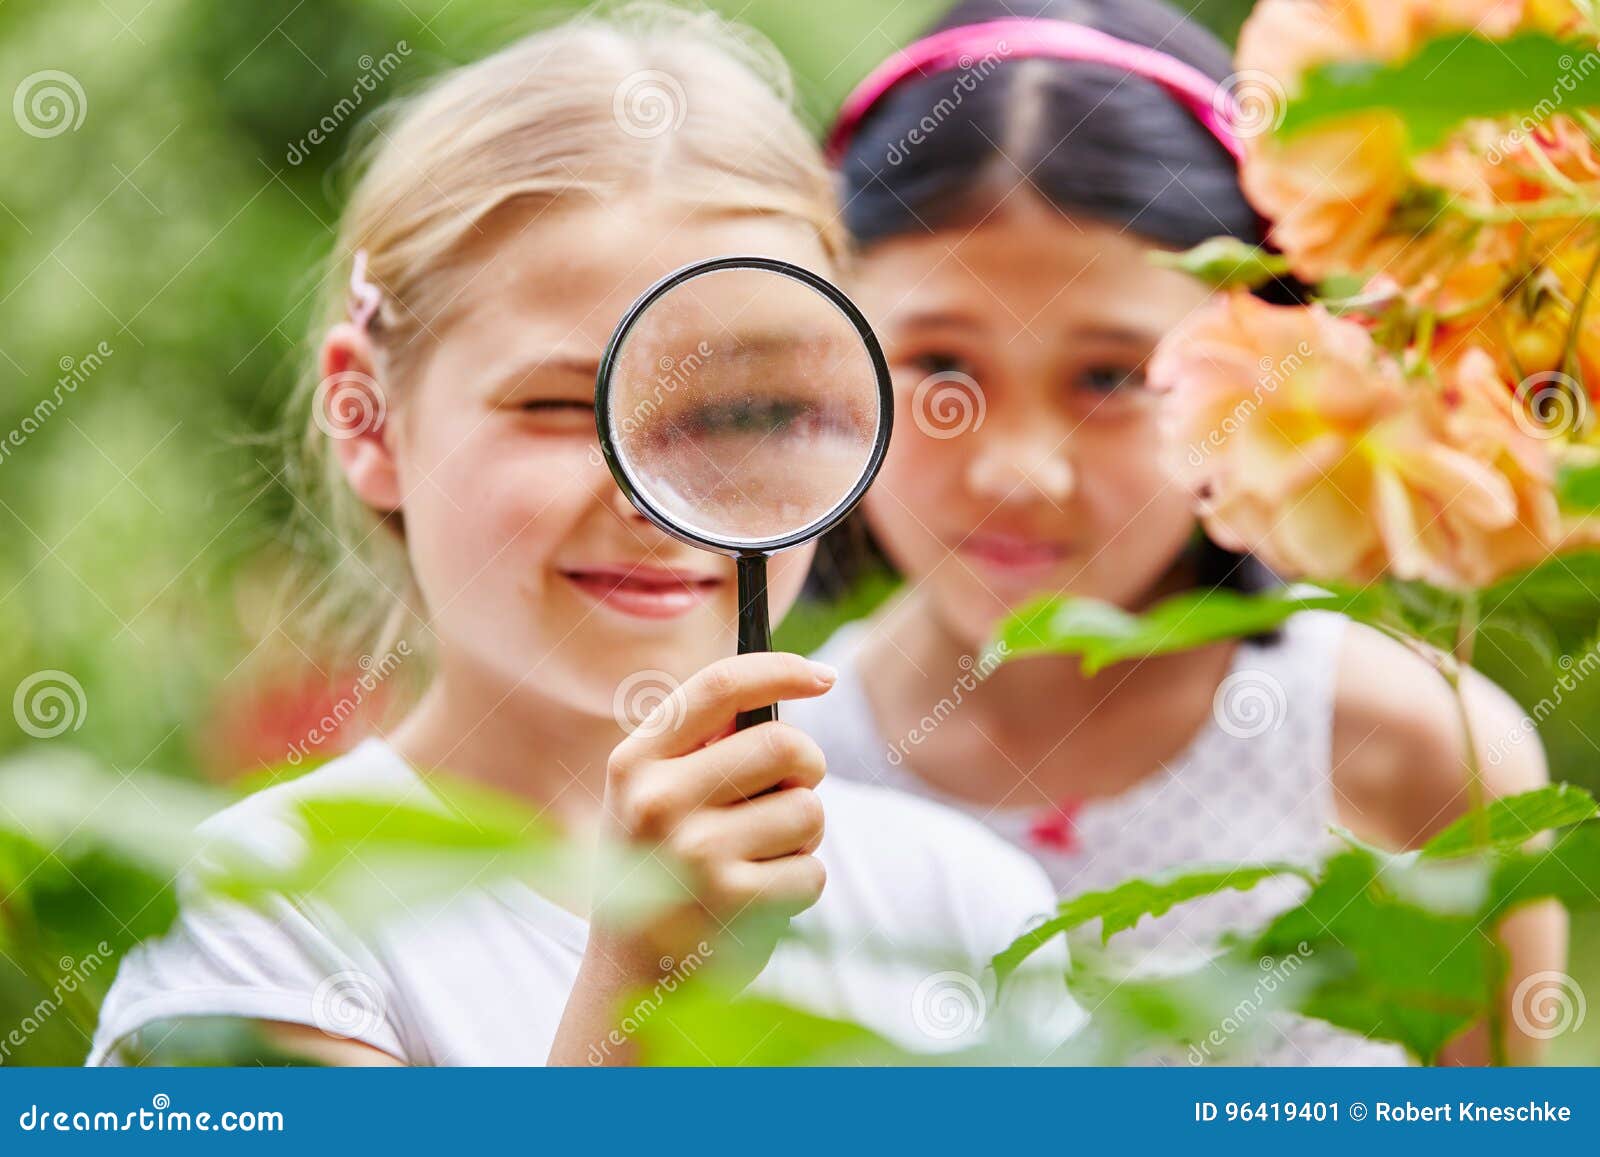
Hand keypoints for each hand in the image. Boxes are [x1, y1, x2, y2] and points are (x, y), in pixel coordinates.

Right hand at [593, 652, 836, 973]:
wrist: (630, 976)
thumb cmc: (659, 867)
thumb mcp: (651, 797)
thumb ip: (701, 744)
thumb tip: (789, 685)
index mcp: (635, 762)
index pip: (719, 687)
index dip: (780, 671)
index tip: (823, 677)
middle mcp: (656, 801)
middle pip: (784, 745)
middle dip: (807, 770)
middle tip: (792, 792)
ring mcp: (693, 853)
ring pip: (808, 810)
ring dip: (803, 835)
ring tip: (761, 857)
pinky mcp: (732, 903)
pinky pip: (812, 872)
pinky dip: (800, 886)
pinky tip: (759, 901)